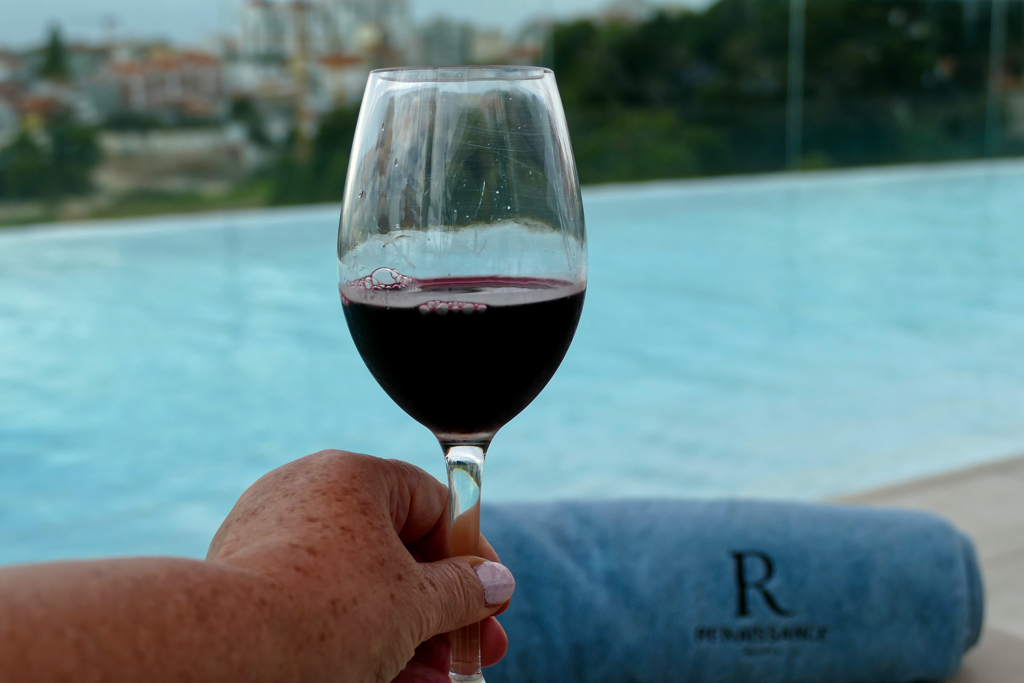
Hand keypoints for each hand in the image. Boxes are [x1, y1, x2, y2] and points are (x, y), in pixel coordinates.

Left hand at [206, 450, 514, 682]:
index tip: (492, 597)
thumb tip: (495, 582)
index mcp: (351, 475)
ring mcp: (270, 538)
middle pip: (395, 552)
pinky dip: (355, 640)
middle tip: (473, 651)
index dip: (471, 555)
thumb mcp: (416, 604)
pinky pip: (317, 605)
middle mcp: (307, 494)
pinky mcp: (245, 583)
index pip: (431, 502)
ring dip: (406, 636)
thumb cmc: (326, 614)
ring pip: (358, 586)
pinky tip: (392, 680)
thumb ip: (464, 589)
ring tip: (435, 681)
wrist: (220, 656)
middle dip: (440, 611)